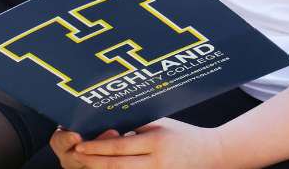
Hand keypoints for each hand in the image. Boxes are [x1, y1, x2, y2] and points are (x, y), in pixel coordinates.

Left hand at [53, 119, 228, 168]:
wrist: (212, 154)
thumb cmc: (184, 135)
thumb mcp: (161, 124)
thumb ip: (137, 127)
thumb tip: (108, 128)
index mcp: (156, 141)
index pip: (120, 146)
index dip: (98, 147)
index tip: (81, 145)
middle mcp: (157, 161)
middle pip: (118, 166)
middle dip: (94, 162)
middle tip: (76, 157)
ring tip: (87, 165)